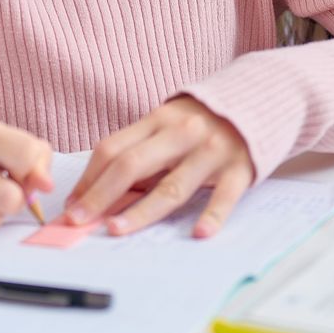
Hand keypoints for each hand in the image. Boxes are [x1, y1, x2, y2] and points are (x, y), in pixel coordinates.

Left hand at [65, 97, 254, 238]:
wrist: (261, 99)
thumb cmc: (205, 119)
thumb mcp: (169, 124)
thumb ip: (141, 150)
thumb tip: (101, 193)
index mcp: (158, 119)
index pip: (113, 149)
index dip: (89, 178)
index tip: (72, 204)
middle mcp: (182, 133)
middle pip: (132, 165)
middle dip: (100, 195)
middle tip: (78, 220)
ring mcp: (211, 151)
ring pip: (171, 186)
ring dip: (141, 210)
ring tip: (117, 229)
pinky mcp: (239, 168)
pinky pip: (223, 195)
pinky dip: (212, 214)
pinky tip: (199, 233)